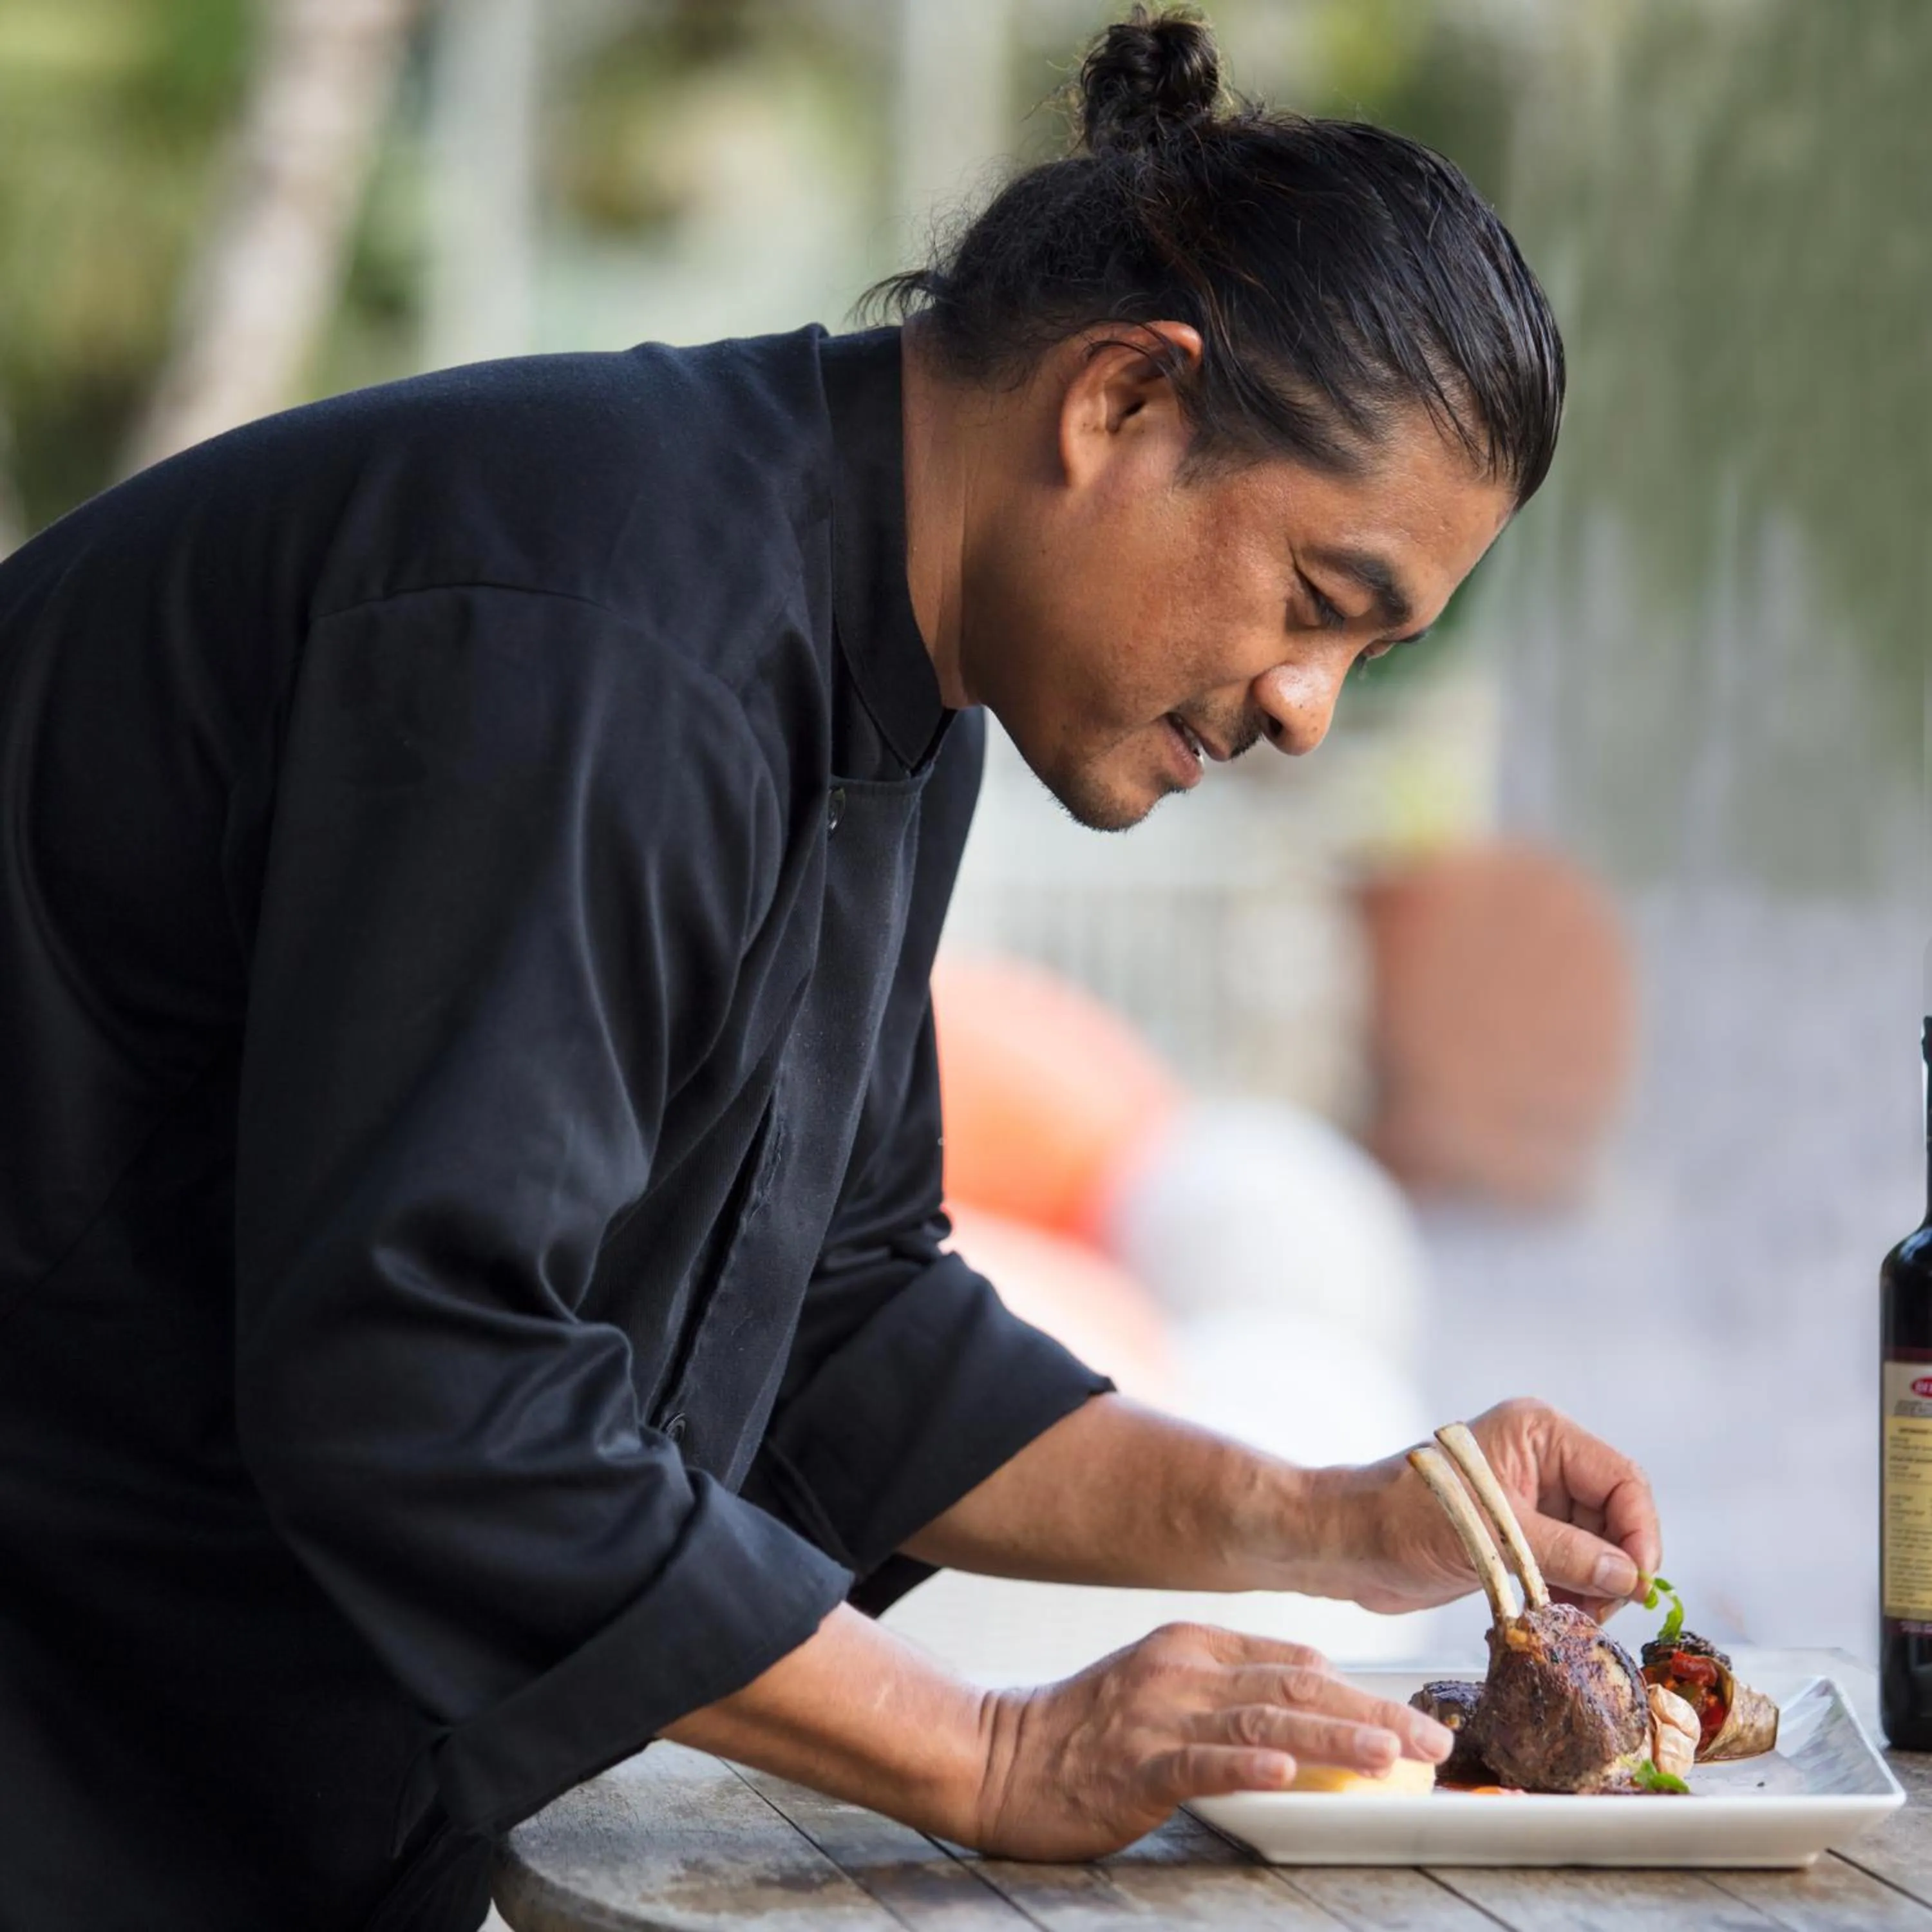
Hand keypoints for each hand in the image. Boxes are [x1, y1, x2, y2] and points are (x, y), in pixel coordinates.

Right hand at [972, 1622, 1451, 1860]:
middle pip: (1295, 1688)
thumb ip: (1231, 1695)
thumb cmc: (1086, 1732)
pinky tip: (1284, 1774)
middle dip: (1372, 1712)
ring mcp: (1156, 1715)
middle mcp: (1181, 1669)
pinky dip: (1245, 1766)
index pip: (1298, 1662)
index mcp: (1194, 1646)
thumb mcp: (1163, 1691)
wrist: (997, 1753)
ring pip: (1262, 1723)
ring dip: (1332, 1738)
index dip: (1365, 1688)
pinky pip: (1199, 1762)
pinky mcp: (1133, 1764)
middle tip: (1432, 1740)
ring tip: (1388, 1754)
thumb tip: (1312, 1710)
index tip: (1418, 1717)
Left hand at [1347, 1398, 1660, 1621]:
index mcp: (1538, 1434)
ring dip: (1591, 1588)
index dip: (1639, 1533)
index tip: (1638, 1586)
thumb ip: (1565, 1552)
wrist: (1345, 1544)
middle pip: (1615, 1516)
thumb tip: (1629, 1575)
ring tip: (1570, 1621)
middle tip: (1599, 1615)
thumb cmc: (1398, 1519)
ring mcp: (1530, 1499)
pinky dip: (1567, 1594)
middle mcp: (1541, 1460)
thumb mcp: (1488, 1534)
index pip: (1621, 1479)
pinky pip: (1567, 1566)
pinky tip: (1550, 1617)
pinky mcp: (1517, 1535)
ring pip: (1595, 1547)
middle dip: (1614, 1568)